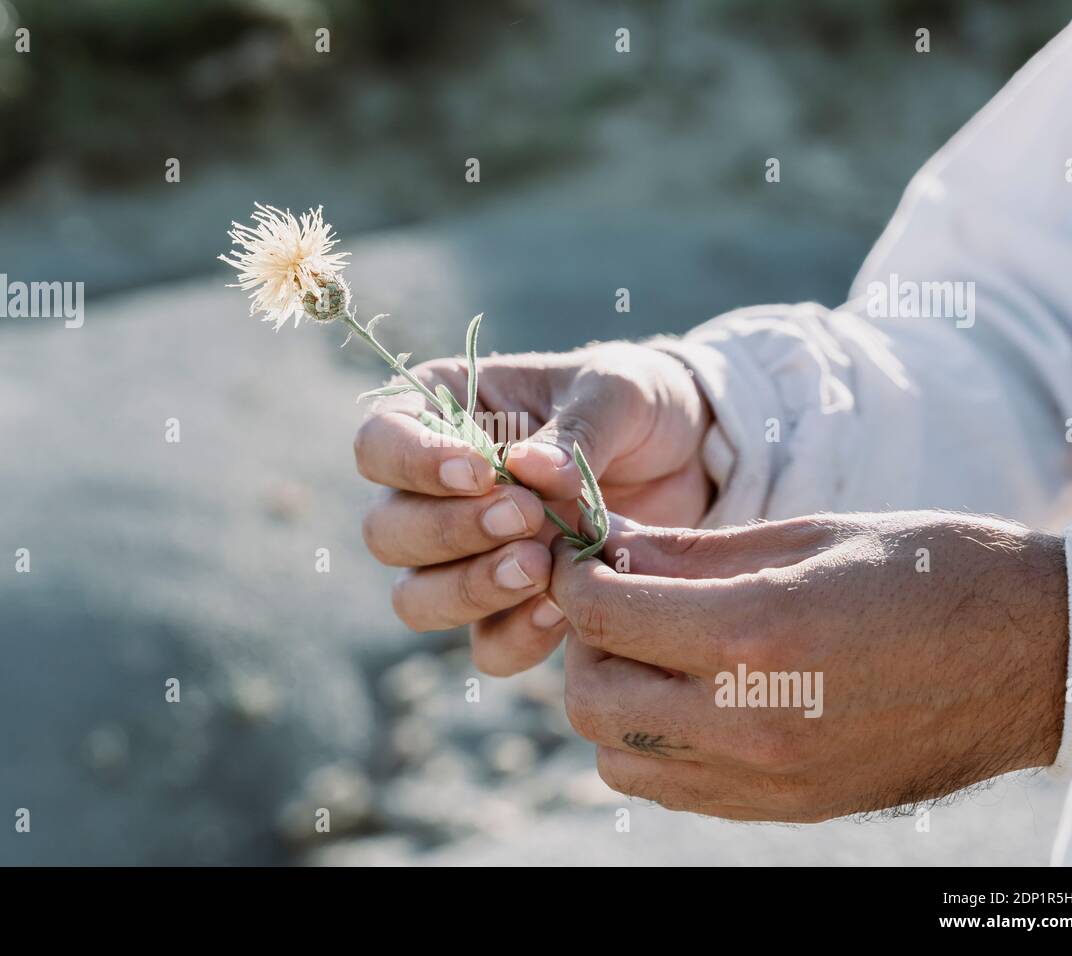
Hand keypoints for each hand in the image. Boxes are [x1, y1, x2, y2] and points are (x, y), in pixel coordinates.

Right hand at [353, 342, 712, 674]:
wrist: (692, 459)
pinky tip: (560, 609)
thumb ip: (574, 429)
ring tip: (538, 567)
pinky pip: (484, 646)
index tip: (481, 472)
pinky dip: (515, 636)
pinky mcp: (509, 610)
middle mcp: (432, 492)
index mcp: (439, 412)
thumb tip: (529, 471)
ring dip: (469, 590)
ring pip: (415, 598)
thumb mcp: (617, 391)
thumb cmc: (636, 402)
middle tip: (527, 517)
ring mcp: (464, 559)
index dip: (414, 464)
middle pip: (386, 531)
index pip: (379, 444)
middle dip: (451, 532)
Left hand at [550, 510, 1068, 821]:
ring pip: (619, 758)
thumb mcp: (804, 537)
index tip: (585, 557)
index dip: (577, 578)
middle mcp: (752, 719)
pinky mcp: (786, 808)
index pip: (605, 616)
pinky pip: (673, 788)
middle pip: (593, 698)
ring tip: (652, 653)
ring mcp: (769, 778)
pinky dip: (653, 745)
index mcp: (758, 634)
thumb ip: (691, 554)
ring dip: (612, 701)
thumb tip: (607, 550)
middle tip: (616, 602)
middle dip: (584, 643)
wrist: (1034, 657)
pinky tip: (689, 696)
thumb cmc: (927, 572)